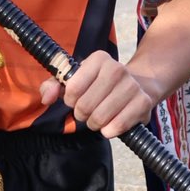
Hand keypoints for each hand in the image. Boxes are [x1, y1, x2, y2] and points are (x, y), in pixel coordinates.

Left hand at [39, 52, 156, 137]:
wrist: (141, 83)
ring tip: (99, 117)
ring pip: (99, 119)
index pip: (72, 90)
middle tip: (88, 111)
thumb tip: (47, 98)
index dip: (70, 101)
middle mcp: (117, 69)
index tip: (76, 99)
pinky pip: (116, 127)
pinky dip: (109, 131)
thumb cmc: (101, 83)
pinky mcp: (143, 103)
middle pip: (84, 107)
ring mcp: (132, 86)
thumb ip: (54, 85)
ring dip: (94, 124)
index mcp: (99, 59)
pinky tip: (111, 124)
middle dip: (82, 115)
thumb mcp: (76, 78)